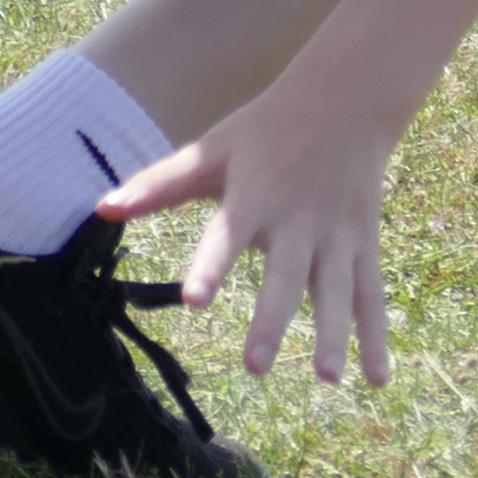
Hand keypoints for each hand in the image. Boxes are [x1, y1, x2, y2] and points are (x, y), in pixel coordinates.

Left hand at [101, 68, 407, 384]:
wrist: (348, 96)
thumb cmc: (266, 128)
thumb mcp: (212, 149)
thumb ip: (160, 183)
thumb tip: (101, 207)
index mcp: (255, 195)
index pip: (227, 234)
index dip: (211, 266)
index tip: (194, 300)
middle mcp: (298, 219)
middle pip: (286, 275)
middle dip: (271, 320)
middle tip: (255, 366)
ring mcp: (337, 234)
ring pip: (336, 290)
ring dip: (334, 335)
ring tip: (326, 379)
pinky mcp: (364, 245)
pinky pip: (370, 296)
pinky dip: (375, 337)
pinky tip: (376, 381)